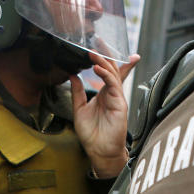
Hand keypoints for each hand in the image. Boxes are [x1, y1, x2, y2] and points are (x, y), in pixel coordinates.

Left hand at [71, 52, 139, 178]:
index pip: (106, 72)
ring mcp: (117, 98)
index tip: (95, 46)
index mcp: (103, 94)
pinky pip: (114, 86)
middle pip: (112, 68)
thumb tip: (73, 76)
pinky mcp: (120, 104)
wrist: (100, 151)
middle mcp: (112, 94)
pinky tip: (98, 69)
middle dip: (106, 54)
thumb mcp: (79, 110)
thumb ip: (77, 93)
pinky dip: (106, 76)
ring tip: (93, 54)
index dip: (102, 58)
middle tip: (97, 41)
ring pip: (113, 74)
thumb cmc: (92, 134)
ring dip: (103, 62)